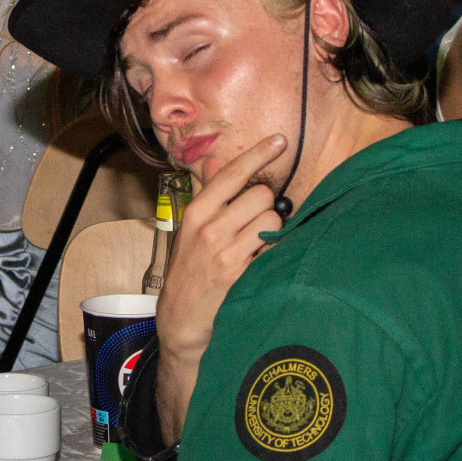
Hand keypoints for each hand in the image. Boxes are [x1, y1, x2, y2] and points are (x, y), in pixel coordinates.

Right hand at [155, 134, 286, 367]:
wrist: (181, 320)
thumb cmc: (189, 272)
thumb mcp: (189, 232)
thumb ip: (207, 199)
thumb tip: (214, 165)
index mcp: (196, 212)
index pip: (233, 173)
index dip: (259, 153)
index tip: (280, 140)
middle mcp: (210, 229)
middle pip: (261, 195)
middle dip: (267, 206)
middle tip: (256, 222)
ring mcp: (226, 254)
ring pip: (272, 221)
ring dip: (272, 231)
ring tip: (256, 246)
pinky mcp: (242, 276)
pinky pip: (274, 249)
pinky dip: (273, 252)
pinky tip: (259, 262)